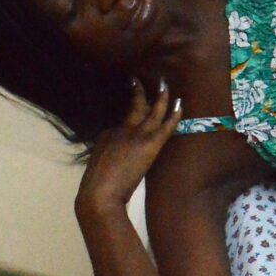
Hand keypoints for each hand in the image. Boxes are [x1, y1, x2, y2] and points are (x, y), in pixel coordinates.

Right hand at [75, 77, 182, 217]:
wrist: (100, 196)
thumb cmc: (96, 183)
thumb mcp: (99, 157)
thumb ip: (110, 144)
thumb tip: (120, 136)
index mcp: (110, 133)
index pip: (125, 115)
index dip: (132, 100)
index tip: (135, 88)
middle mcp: (123, 130)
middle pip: (136, 106)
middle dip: (141, 91)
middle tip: (147, 80)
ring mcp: (137, 136)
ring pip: (153, 111)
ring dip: (160, 97)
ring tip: (165, 84)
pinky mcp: (149, 145)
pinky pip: (165, 126)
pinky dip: (173, 114)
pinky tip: (179, 103)